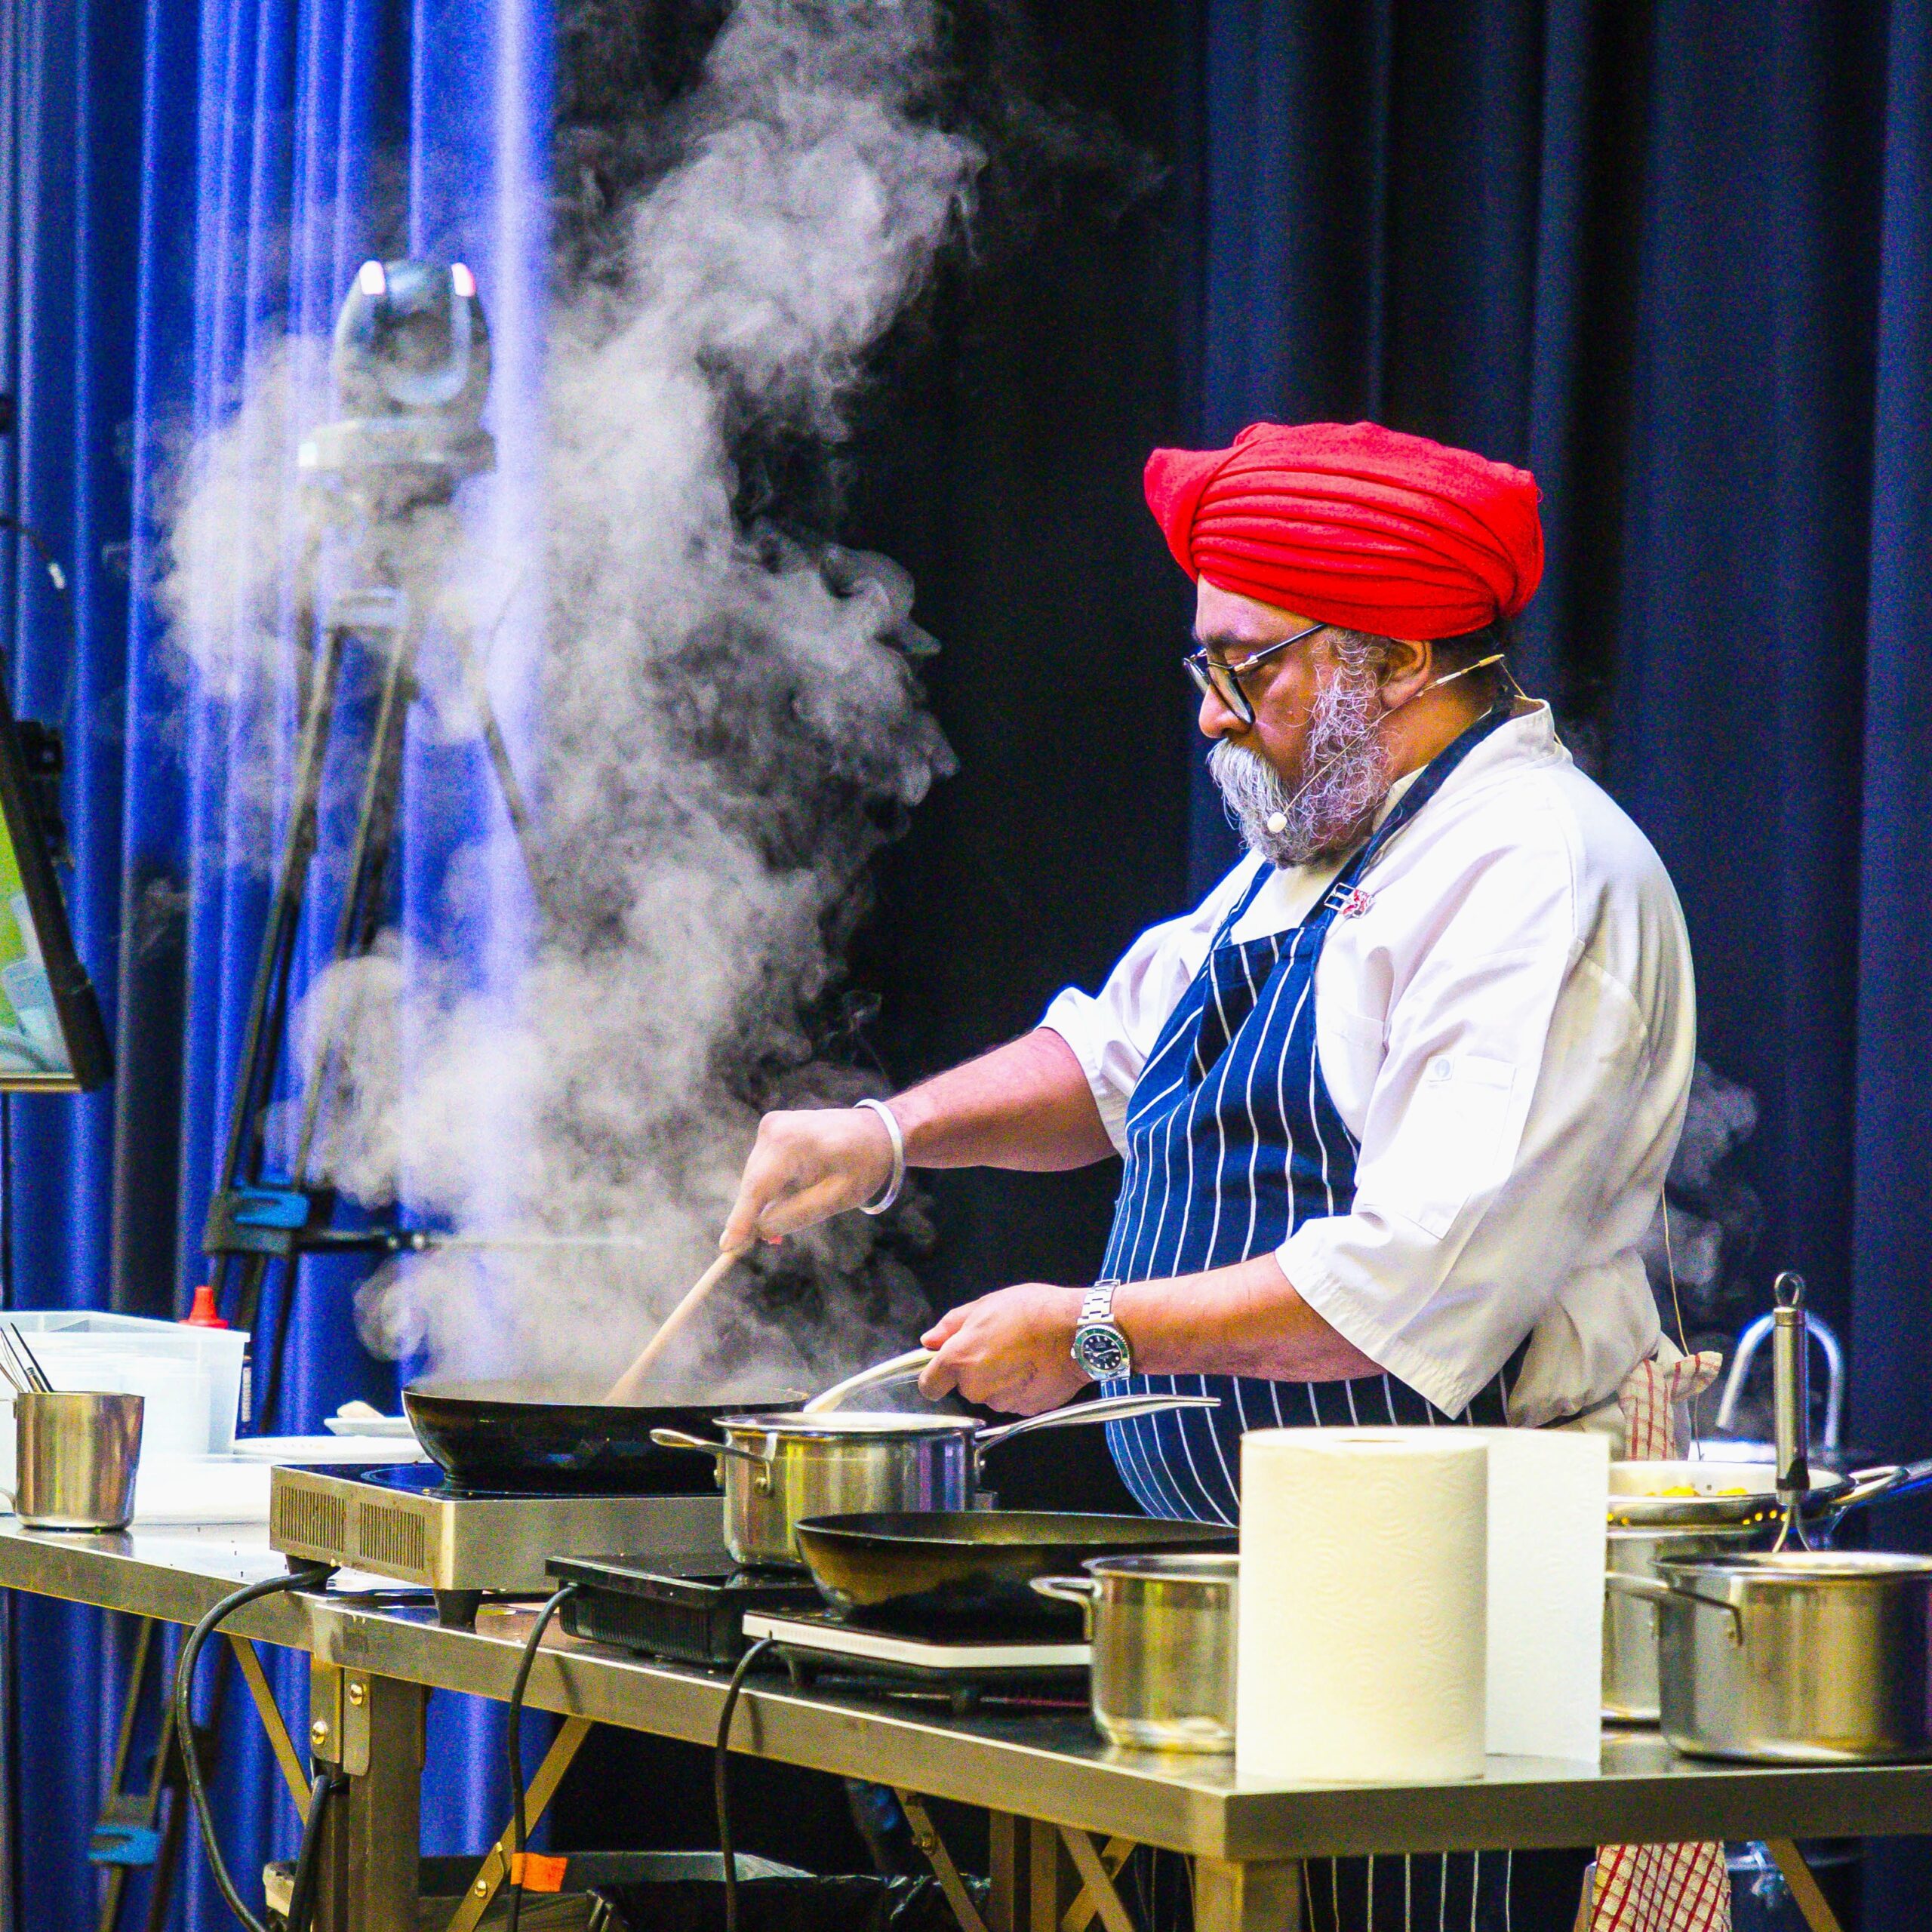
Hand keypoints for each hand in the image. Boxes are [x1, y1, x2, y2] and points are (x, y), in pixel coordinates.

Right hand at [719, 1107, 894, 1248]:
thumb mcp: (839, 1197)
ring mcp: (772, 1124)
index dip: (741, 1219)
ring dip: (768, 1200)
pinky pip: (763, 1167)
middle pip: (754, 1184)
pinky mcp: (772, 1128)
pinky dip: (774, 1185)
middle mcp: (775, 1128)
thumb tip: (759, 1230)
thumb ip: (798, 1214)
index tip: (727, 1247)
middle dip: (757, 1214)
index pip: (758, 1186)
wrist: (877, 1130)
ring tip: (804, 1206)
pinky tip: (798, 1191)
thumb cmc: (864, 1165)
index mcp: (795, 1142)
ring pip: (756, 1177)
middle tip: (774, 1241)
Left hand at [918, 1284, 1089, 1414]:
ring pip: (991, 1394)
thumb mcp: (985, 1305)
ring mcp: (1002, 1401)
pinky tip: (1035, 1367)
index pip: (929, 1385)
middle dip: (976, 1370)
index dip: (936, 1376)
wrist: (1077, 1332)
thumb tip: (929, 1340)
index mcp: (960, 1360)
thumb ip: (952, 1326)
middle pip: (965, 1386)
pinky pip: (1014, 1399)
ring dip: (1000, 1379)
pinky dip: (1021, 1387)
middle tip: (999, 1345)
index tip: (946, 1367)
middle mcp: (976, 1387)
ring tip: (1022, 1353)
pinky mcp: (1025, 1409)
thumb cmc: (1032, 1312)